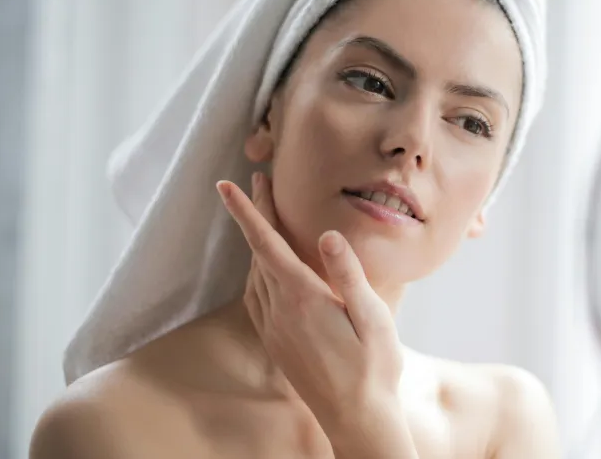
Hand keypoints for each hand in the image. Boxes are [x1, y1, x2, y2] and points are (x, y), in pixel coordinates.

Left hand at [217, 173, 415, 456]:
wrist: (357, 418)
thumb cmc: (373, 368)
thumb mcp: (373, 318)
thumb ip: (349, 275)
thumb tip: (329, 234)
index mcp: (303, 299)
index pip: (267, 244)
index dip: (247, 212)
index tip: (226, 185)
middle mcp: (280, 311)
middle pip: (258, 252)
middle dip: (254, 215)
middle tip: (256, 182)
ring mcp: (274, 329)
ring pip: (254, 274)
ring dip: (255, 243)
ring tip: (263, 218)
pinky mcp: (275, 343)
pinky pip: (256, 297)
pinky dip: (256, 271)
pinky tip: (266, 269)